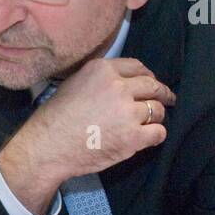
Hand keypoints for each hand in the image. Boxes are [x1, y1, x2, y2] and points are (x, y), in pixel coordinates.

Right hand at [0, 57, 174, 214]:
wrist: (47, 147)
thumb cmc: (54, 118)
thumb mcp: (74, 84)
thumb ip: (99, 79)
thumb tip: (121, 82)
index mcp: (102, 70)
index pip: (137, 67)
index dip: (147, 76)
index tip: (151, 83)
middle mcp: (118, 87)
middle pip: (153, 86)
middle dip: (162, 94)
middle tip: (166, 100)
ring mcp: (127, 112)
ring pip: (157, 110)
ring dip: (156, 117)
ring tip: (150, 123)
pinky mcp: (133, 137)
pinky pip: (158, 133)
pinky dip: (155, 135)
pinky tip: (147, 138)